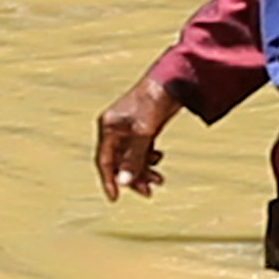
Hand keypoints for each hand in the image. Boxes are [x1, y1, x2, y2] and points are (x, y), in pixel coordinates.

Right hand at [96, 75, 179, 201]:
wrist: (173, 81)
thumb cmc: (154, 102)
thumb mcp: (144, 133)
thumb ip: (134, 158)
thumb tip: (124, 182)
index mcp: (109, 127)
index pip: (105, 160)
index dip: (109, 180)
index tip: (115, 198)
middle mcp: (116, 128)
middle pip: (120, 161)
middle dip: (134, 176)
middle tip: (149, 192)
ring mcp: (129, 128)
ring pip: (133, 157)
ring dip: (144, 169)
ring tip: (160, 179)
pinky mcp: (143, 127)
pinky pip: (141, 150)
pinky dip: (149, 158)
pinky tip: (159, 158)